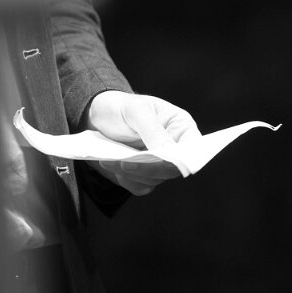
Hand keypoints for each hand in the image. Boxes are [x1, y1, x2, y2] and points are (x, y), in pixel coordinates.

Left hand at [85, 90, 199, 195]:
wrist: (97, 116)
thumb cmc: (121, 106)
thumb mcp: (136, 109)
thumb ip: (153, 129)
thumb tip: (168, 151)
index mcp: (181, 127)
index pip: (193, 148)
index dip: (184, 158)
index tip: (166, 161)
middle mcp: (175, 148)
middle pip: (172, 169)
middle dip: (147, 167)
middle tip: (124, 163)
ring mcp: (160, 163)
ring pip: (155, 179)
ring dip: (131, 173)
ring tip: (109, 159)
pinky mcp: (145, 175)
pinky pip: (141, 186)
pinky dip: (125, 179)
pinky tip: (111, 164)